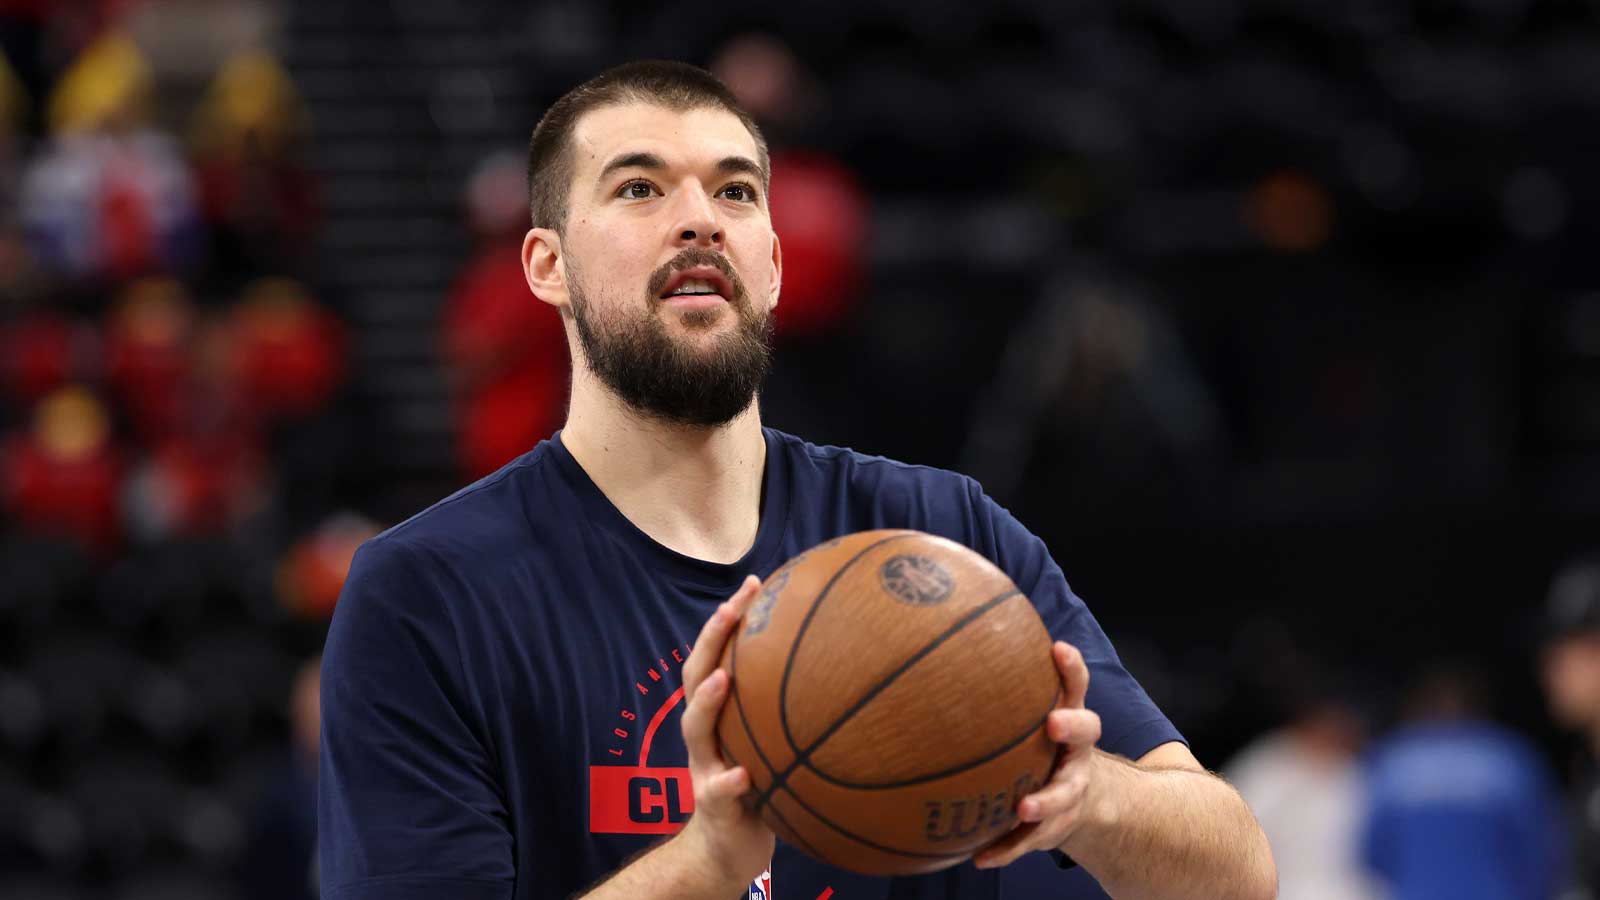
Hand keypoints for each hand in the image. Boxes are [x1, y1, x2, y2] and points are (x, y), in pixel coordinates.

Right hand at [675, 575, 774, 886]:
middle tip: (731, 608)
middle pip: (696, 676)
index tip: (753, 584)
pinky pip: (718, 792)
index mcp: (721, 715)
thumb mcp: (777, 745)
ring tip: (723, 678)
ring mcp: (703, 768)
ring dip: (707, 702)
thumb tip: (852, 671)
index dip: (729, 620)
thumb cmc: (761, 788)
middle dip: (712, 639)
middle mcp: (706, 735)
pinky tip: (744, 775)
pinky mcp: (712, 806)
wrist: (727, 849)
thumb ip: (795, 713)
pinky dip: (728, 782)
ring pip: (695, 728)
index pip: (719, 655)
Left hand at [973, 641, 1102, 868]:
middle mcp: (1075, 753)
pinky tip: (982, 858)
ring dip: (1045, 800)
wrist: (1079, 801)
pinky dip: (1007, 849)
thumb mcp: (1030, 719)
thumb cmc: (1039, 747)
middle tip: (1053, 723)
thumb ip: (1001, 695)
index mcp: (1067, 720)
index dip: (1071, 668)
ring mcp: (1070, 791)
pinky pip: (1030, 839)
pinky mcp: (1054, 826)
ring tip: (1025, 807)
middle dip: (1072, 727)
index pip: (1074, 687)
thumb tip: (934, 657)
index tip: (1058, 648)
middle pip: (1085, 734)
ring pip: (1064, 795)